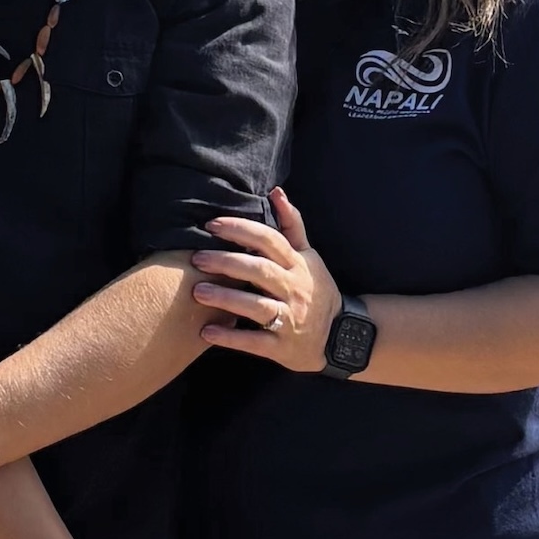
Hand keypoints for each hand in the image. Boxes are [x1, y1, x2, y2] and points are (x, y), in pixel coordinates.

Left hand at [191, 187, 342, 372]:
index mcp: (297, 264)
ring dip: (226, 299)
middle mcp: (293, 289)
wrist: (342, 337)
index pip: (269, 240)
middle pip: (259, 270)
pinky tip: (206, 332)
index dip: (242, 229)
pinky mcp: (283, 347)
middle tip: (197, 258)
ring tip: (198, 292)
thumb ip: (292, 225)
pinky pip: (255, 341)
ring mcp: (289, 318)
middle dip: (227, 262)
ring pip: (256, 306)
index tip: (213, 225)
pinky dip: (231, 337)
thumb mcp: (309, 256)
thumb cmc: (316, 289)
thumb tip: (276, 191)